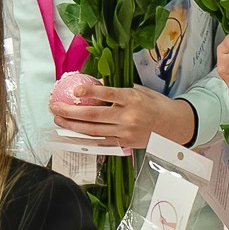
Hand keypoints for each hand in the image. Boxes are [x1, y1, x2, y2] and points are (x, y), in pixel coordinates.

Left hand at [47, 77, 194, 149]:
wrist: (174, 126)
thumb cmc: (156, 105)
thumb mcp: (140, 91)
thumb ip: (118, 90)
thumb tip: (95, 86)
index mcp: (132, 98)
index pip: (107, 94)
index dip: (89, 93)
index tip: (75, 91)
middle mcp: (127, 116)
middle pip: (93, 116)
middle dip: (70, 112)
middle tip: (55, 107)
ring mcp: (125, 132)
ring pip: (93, 131)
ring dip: (72, 126)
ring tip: (58, 120)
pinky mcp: (124, 143)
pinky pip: (100, 141)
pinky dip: (84, 139)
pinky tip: (71, 135)